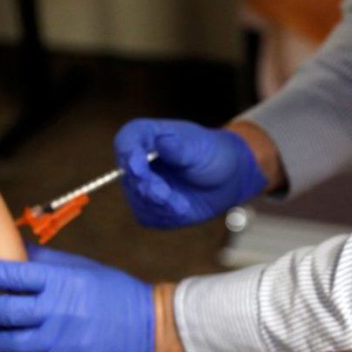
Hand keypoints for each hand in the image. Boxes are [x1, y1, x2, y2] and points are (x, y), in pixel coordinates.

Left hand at [0, 245, 154, 351]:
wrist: (149, 328)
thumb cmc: (111, 293)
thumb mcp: (78, 267)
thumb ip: (42, 261)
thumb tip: (10, 249)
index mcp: (58, 280)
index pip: (6, 274)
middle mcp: (56, 309)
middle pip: (0, 310)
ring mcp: (60, 341)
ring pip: (8, 343)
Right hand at [114, 118, 267, 227]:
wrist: (225, 180)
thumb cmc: (211, 154)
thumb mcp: (200, 147)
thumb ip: (179, 147)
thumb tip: (162, 141)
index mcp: (145, 136)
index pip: (126, 141)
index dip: (128, 154)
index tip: (137, 166)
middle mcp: (136, 161)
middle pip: (128, 175)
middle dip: (147, 186)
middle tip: (165, 195)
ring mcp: (139, 186)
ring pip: (137, 199)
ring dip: (160, 205)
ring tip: (183, 205)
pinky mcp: (147, 207)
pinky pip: (148, 216)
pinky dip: (165, 215)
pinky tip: (182, 208)